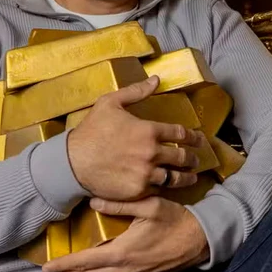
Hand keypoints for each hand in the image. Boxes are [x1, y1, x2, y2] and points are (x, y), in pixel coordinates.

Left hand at [42, 196, 209, 271]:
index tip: (46, 267)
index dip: (63, 265)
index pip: (84, 263)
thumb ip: (120, 203)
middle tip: (53, 270)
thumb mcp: (150, 205)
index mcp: (122, 252)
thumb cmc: (175, 220)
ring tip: (72, 268)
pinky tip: (102, 263)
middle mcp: (125, 270)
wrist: (201, 240)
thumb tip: (93, 200)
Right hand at [68, 76, 203, 200]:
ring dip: (187, 177)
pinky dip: (167, 189)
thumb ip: (136, 91)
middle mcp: (152, 154)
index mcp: (149, 131)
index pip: (180, 134)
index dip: (193, 137)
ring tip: (192, 177)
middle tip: (197, 159)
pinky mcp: (137, 192)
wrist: (72, 162)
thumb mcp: (111, 102)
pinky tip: (170, 188)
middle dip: (193, 158)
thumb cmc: (92, 130)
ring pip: (175, 178)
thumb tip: (156, 79)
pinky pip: (158, 191)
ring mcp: (146, 175)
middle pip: (182, 157)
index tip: (199, 139)